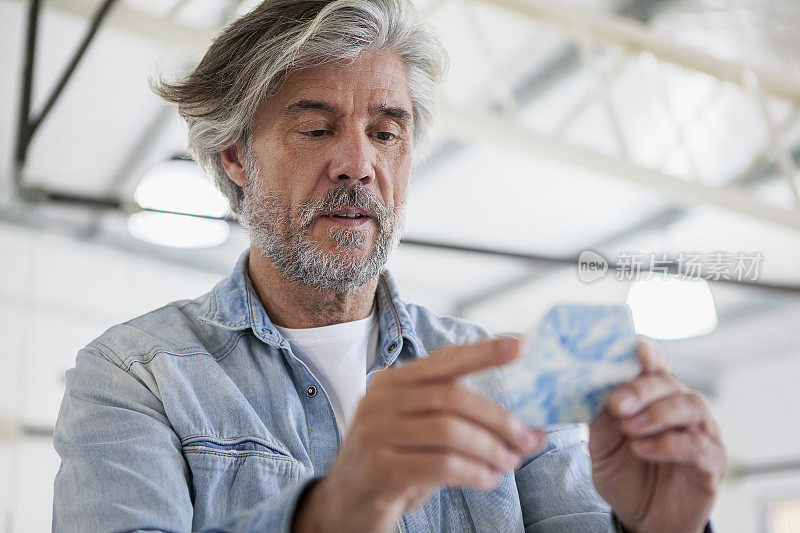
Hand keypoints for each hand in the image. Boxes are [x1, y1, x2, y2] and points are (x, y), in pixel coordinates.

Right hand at [293, 337, 544, 532]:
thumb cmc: (395, 466)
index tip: (520, 344)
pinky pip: (440, 464)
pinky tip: (488, 480)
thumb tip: (534, 435)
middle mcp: (379, 399)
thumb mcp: (429, 439)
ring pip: (448, 430)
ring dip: (489, 448)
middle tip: (525, 440)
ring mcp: (374, 432)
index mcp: (392, 382)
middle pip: (451, 397)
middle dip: (496, 418)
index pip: (443, 360)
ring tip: (508, 464)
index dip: (483, 352)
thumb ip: (473, 429)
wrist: (344, 506)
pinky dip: (473, 472)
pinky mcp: (378, 467)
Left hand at [589, 339, 725, 532]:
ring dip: (657, 413)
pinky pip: (698, 445)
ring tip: (629, 428)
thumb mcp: (601, 445)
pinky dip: (668, 444)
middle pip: (670, 383)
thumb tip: (597, 392)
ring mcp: (701, 433)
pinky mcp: (711, 463)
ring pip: (690, 406)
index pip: (656, 365)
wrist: (641, 517)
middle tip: (617, 403)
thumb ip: (602, 419)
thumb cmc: (625, 472)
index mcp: (654, 397)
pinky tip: (642, 449)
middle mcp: (681, 408)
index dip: (649, 353)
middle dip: (642, 389)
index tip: (635, 348)